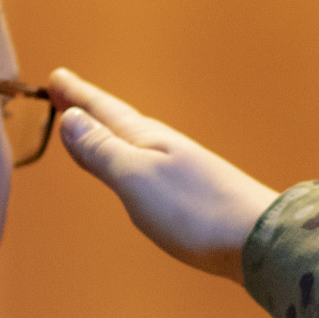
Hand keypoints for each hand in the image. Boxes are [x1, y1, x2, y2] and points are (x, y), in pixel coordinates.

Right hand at [47, 69, 278, 281]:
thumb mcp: (136, 179)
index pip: (104, 111)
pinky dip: (132, 159)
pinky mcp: (195, 196)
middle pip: (119, 122)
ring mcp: (183, 170)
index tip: (57, 76)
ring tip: (95, 125)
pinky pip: (151, 166)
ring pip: (135, 142)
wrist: (261, 242)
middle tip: (67, 92)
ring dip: (110, 131)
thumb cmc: (196, 212)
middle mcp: (166, 148)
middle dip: (91, 108)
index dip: (78, 96)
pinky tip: (139, 169)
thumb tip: (71, 118)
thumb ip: (102, 151)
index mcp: (147, 140)